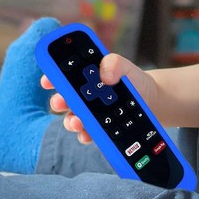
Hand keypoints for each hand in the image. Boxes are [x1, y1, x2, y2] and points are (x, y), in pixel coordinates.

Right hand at [40, 54, 157, 144]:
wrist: (151, 100)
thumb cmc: (134, 80)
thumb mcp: (126, 67)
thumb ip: (114, 63)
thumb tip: (104, 75)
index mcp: (87, 77)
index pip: (64, 75)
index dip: (52, 76)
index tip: (47, 80)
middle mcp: (83, 96)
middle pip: (64, 100)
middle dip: (58, 102)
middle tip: (61, 102)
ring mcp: (89, 114)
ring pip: (72, 119)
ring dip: (71, 121)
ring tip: (77, 121)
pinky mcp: (98, 128)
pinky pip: (87, 134)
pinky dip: (85, 135)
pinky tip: (88, 134)